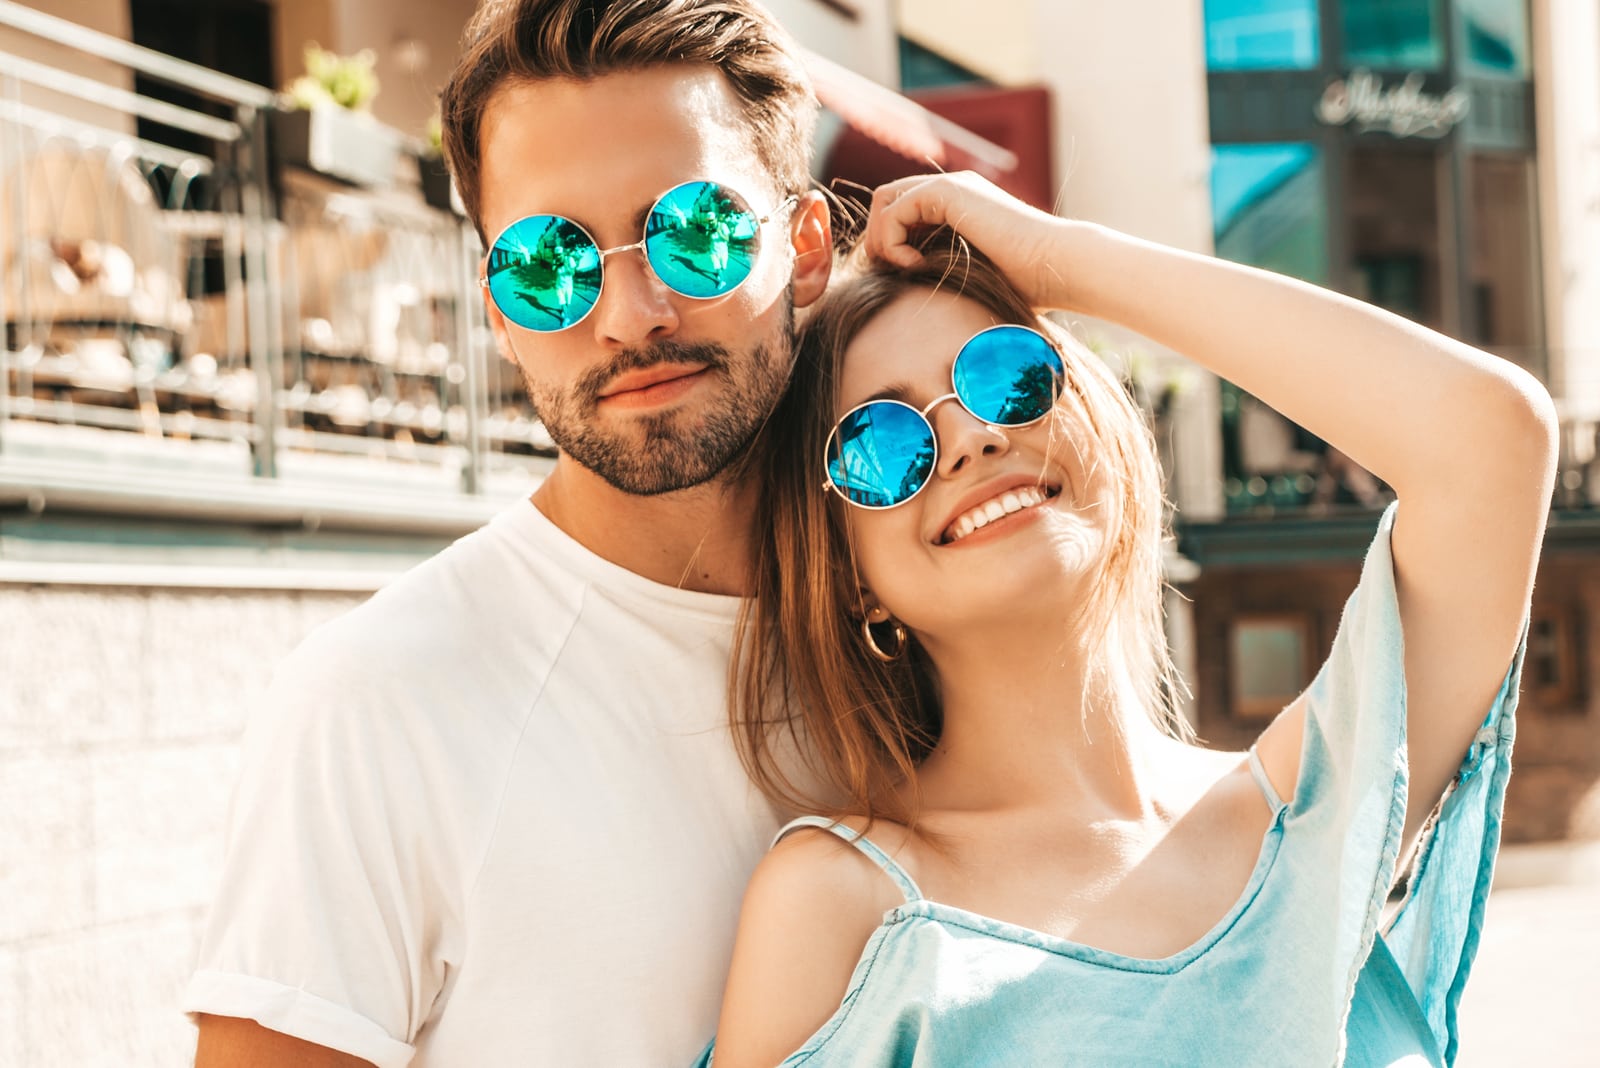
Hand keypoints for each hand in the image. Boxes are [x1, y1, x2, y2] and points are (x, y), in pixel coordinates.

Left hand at [860, 172, 1078, 309]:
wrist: (1057, 267)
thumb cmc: (1029, 285)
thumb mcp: (973, 279)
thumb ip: (944, 274)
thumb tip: (910, 302)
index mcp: (958, 207)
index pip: (901, 212)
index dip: (888, 244)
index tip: (898, 279)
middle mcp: (952, 190)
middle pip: (886, 202)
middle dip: (877, 240)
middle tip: (888, 275)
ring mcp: (951, 186)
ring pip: (885, 201)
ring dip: (881, 240)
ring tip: (901, 272)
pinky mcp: (949, 191)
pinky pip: (894, 209)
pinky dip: (892, 241)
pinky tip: (915, 267)